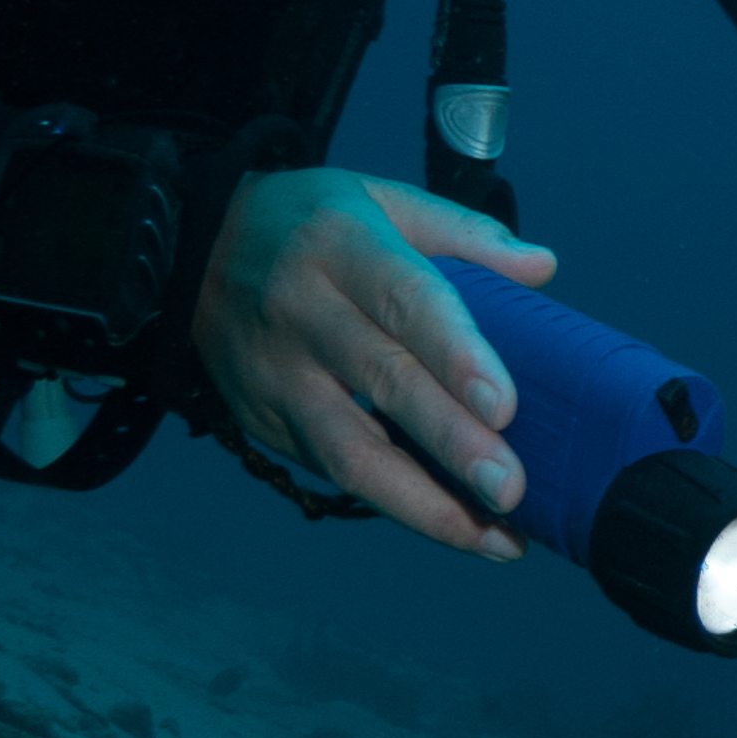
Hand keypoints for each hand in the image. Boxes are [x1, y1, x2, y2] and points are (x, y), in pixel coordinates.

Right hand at [193, 167, 560, 554]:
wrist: (192, 247)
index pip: (406, 302)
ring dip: (423, 503)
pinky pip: (330, 469)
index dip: (457, 357)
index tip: (506, 408)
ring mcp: (275, 374)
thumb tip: (544, 267)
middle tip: (512, 489)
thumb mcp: (381, 200)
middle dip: (451, 443)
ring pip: (347, 450)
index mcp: (343, 246)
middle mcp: (302, 311)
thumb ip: (466, 235)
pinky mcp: (261, 420)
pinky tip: (454, 525)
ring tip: (493, 538)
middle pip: (383, 383)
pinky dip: (394, 502)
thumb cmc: (312, 224)